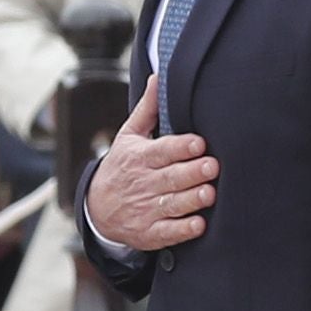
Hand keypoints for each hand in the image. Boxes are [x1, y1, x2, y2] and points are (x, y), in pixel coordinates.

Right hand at [88, 122, 217, 253]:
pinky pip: (167, 232)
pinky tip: (198, 225)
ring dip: (191, 199)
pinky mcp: (149, 232)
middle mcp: (143, 183)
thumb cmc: (122, 166)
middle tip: (213, 166)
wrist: (97, 208)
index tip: (199, 143)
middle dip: (192, 172)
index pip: (162, 150)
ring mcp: (146, 209)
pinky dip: (182, 230)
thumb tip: (158, 77)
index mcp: (140, 157)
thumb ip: (147, 109)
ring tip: (210, 193)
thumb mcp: (128, 136)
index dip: (181, 147)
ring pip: (171, 204)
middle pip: (170, 177)